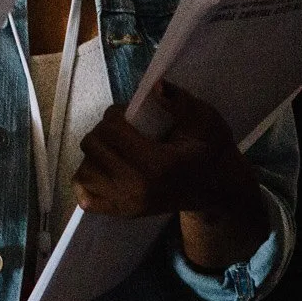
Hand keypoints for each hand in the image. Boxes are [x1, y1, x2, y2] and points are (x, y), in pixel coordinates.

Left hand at [74, 82, 254, 220]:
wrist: (218, 189)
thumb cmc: (210, 151)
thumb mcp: (205, 120)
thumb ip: (180, 102)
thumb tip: (156, 86)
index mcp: (156, 164)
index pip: (112, 131)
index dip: (115, 114)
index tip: (127, 113)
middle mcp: (136, 188)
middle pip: (93, 147)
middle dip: (103, 131)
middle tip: (121, 129)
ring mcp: (128, 205)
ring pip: (84, 172)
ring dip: (94, 155)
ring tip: (114, 149)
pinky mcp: (124, 213)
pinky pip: (86, 199)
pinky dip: (88, 182)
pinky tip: (104, 171)